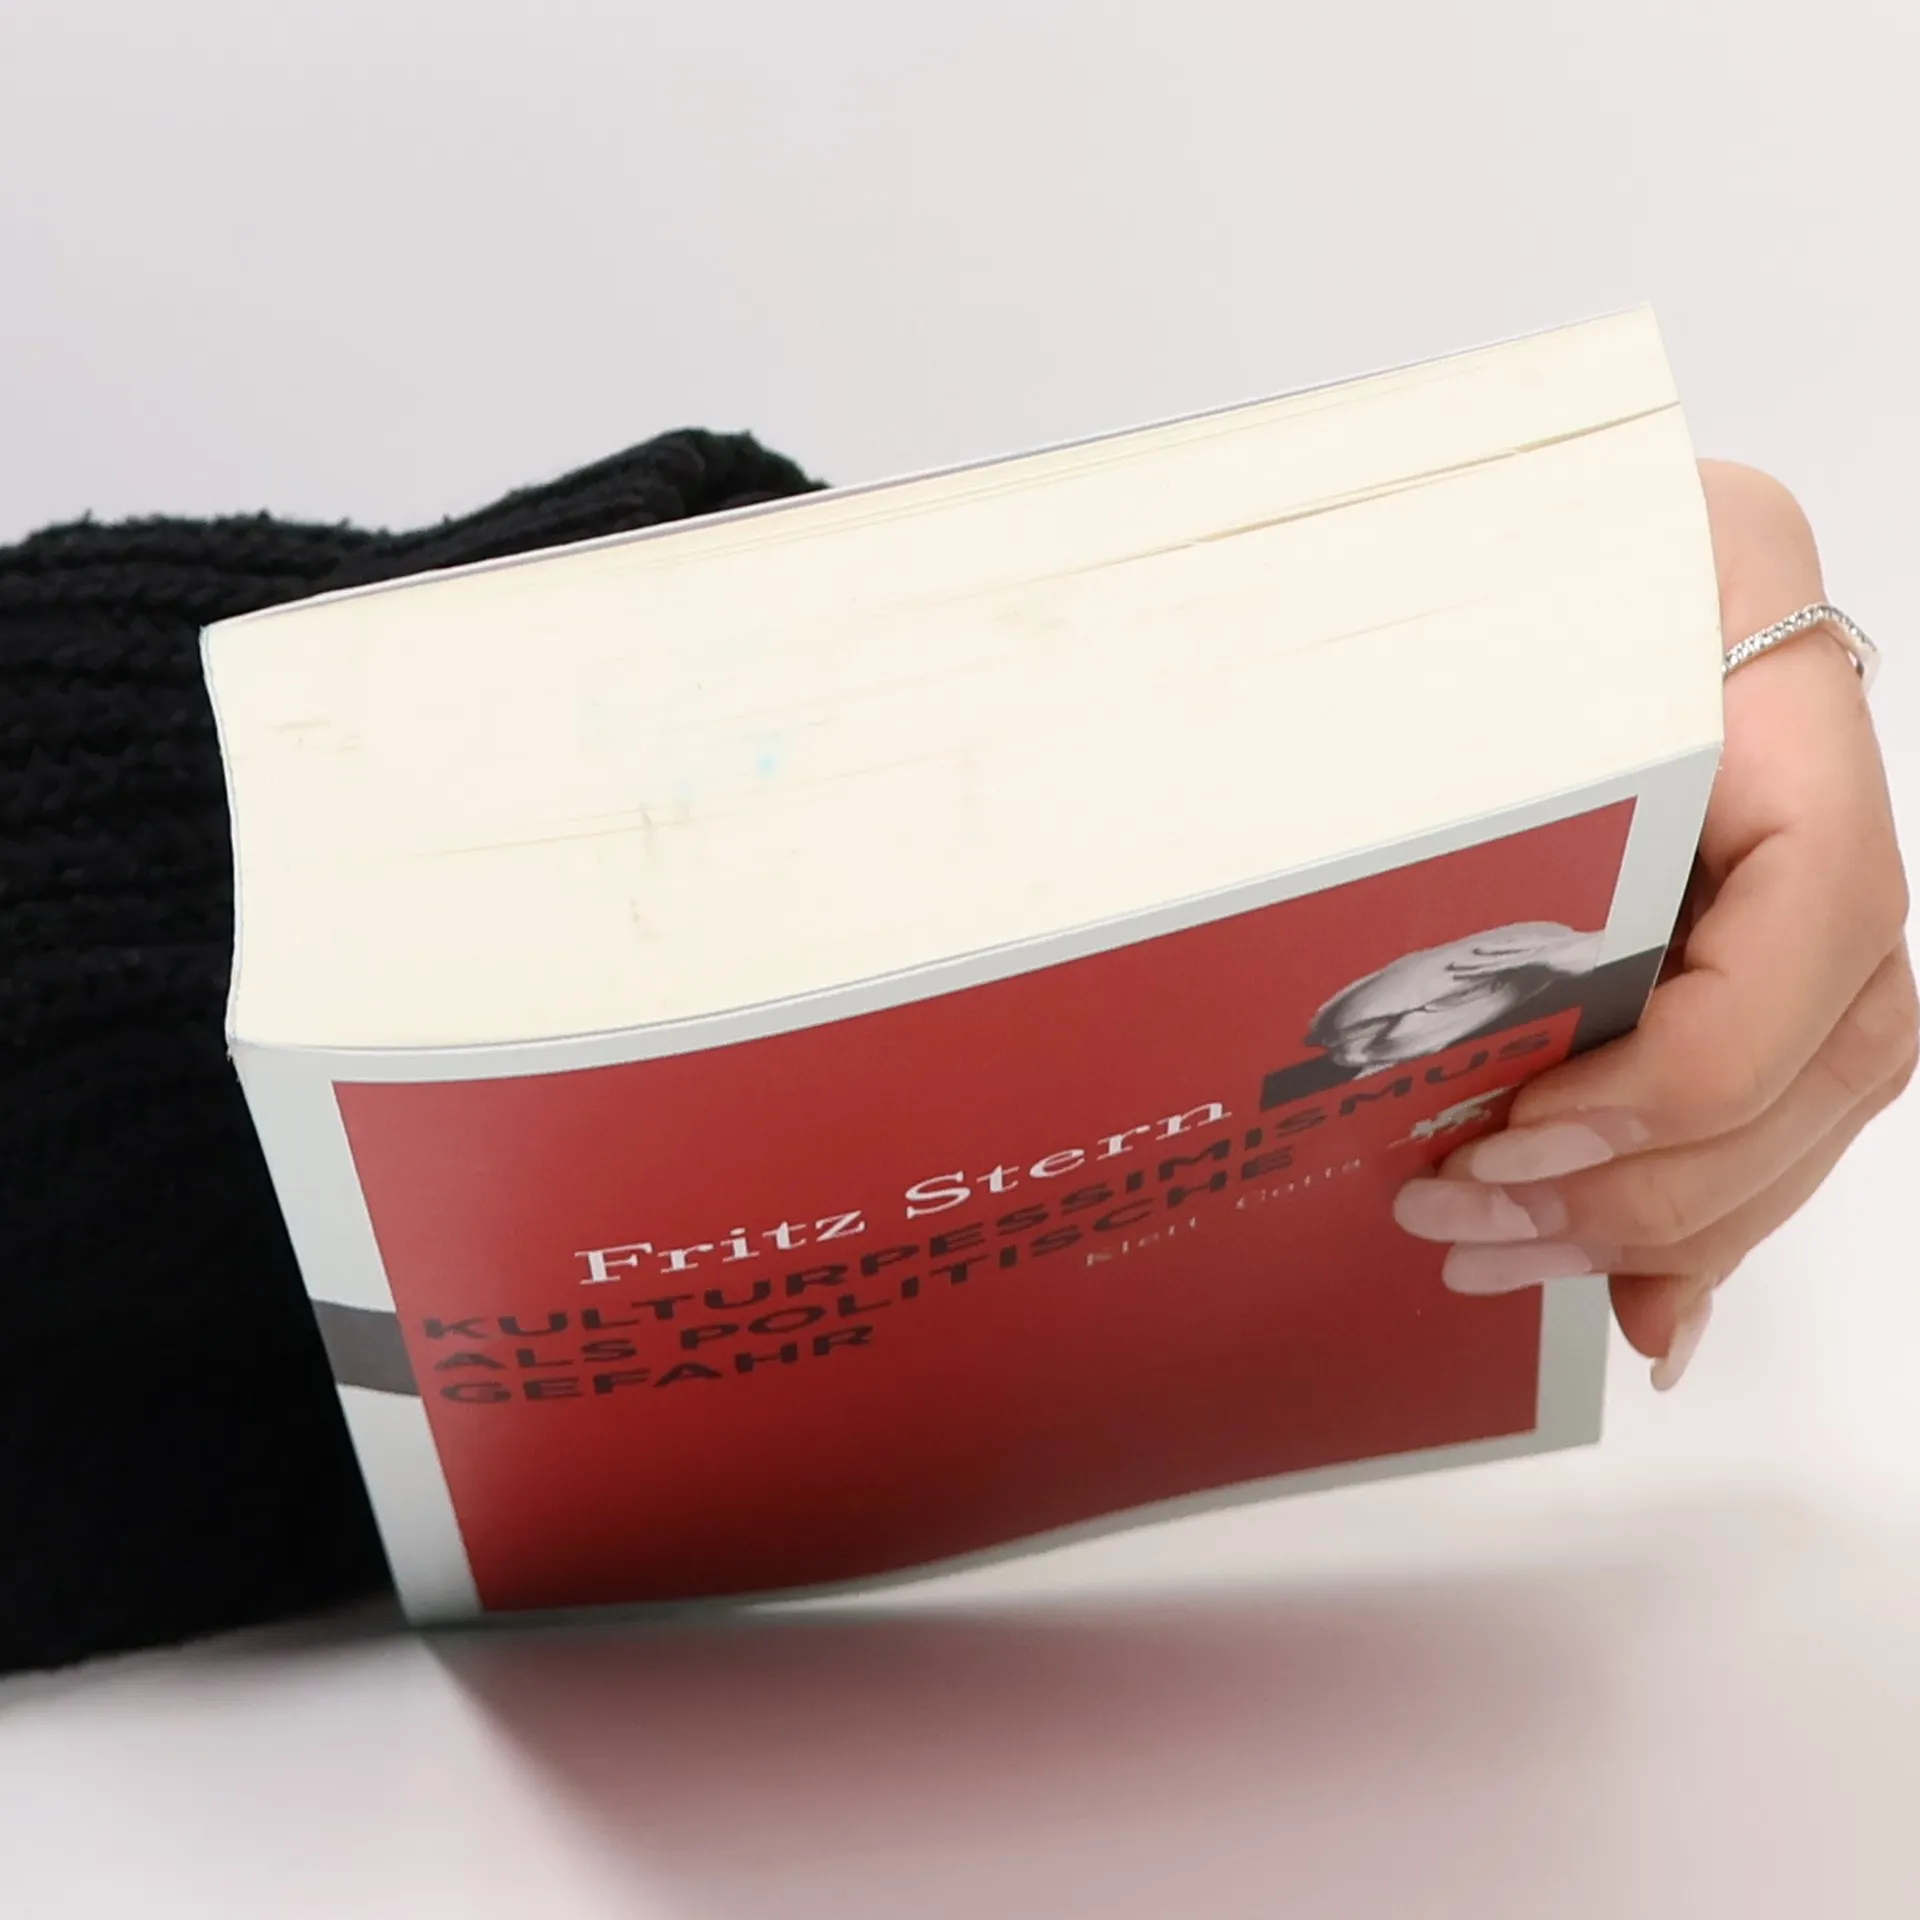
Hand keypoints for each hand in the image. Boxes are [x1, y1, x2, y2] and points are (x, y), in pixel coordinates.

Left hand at [1392, 462, 1915, 1388]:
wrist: (1543, 536)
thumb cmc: (1483, 568)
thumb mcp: (1468, 638)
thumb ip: (1475, 800)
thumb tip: (1442, 1022)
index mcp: (1779, 701)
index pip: (1803, 929)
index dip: (1676, 1073)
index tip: (1510, 1138)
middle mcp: (1836, 801)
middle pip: (1823, 1047)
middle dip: (1646, 1183)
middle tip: (1469, 1234)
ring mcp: (1821, 877)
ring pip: (1820, 1097)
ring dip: (1675, 1220)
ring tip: (1525, 1273)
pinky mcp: (1772, 938)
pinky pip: (1790, 1095)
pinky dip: (1714, 1206)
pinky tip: (1649, 1299)